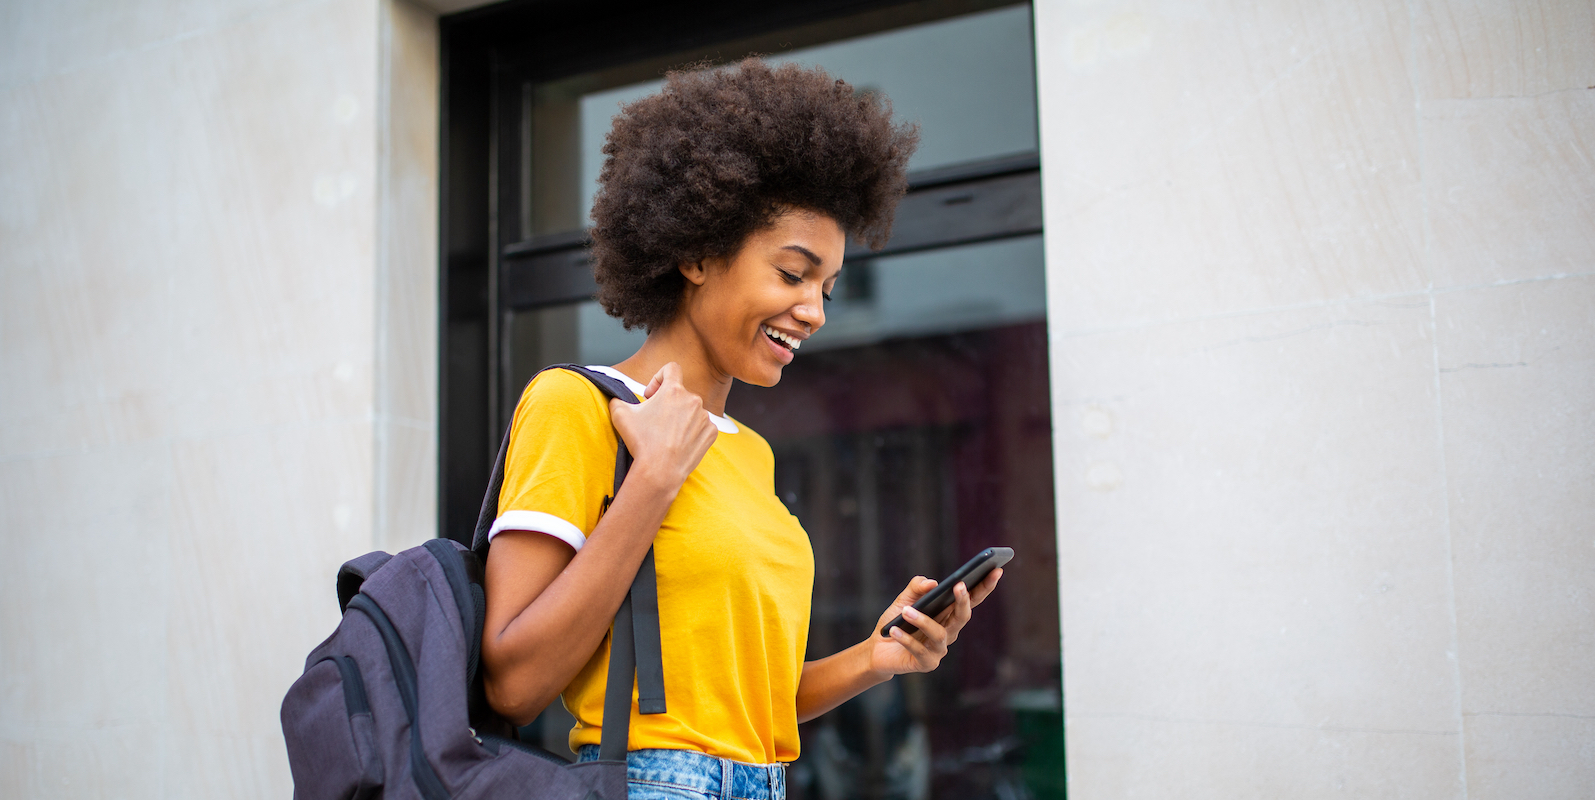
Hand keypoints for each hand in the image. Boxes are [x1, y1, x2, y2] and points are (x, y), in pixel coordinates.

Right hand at [608, 362, 717, 492]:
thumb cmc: (641, 442)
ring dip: (681, 417)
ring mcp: (705, 417)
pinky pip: (703, 426)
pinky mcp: (712, 432)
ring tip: (668, 434)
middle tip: (656, 420)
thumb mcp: (620, 414)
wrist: (659, 470)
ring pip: (692, 410)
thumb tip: (616, 398)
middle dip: (668, 403)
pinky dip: (693, 431)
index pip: (671, 368)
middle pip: (680, 393)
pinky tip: (680, 442)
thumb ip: (618, 398)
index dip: (659, 377)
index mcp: (673, 390)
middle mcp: (693, 399)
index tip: (652, 395)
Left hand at [866, 568, 1002, 677]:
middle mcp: (949, 631)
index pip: (971, 599)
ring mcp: (939, 649)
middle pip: (963, 616)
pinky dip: (906, 639)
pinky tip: (895, 630)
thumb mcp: (904, 601)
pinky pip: (919, 650)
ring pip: (939, 634)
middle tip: (959, 584)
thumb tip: (933, 583)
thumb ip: (916, 587)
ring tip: (906, 611)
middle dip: (964, 600)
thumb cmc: (896, 622)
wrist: (878, 649)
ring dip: (922, 621)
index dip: (985, 586)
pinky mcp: (927, 663)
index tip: (996, 569)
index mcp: (948, 614)